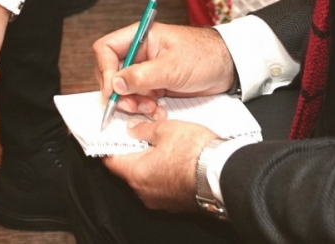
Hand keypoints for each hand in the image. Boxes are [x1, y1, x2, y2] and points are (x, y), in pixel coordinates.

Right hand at [93, 23, 233, 115]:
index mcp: (140, 37)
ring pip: (125, 89)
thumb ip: (142, 76)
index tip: (113, 90)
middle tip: (132, 106)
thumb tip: (115, 84)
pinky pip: (140, 99)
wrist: (229, 68)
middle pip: (112, 72)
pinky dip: (145, 109)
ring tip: (151, 109)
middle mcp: (140, 53)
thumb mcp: (172, 67)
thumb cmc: (205, 56)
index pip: (106, 49)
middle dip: (120, 92)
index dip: (105, 70)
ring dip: (134, 104)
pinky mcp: (156, 85)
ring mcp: (147, 70)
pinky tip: (158, 112)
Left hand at [102, 120, 217, 212]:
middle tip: (140, 135)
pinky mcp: (176, 204)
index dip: (111, 146)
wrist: (224, 174)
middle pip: (128, 170)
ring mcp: (161, 201)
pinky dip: (163, 173)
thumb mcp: (166, 129)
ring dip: (149, 163)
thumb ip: (143, 130)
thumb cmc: (195, 152)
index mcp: (136, 174)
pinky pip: (161, 187)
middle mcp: (145, 192)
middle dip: (133, 153)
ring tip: (162, 145)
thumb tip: (132, 129)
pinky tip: (175, 159)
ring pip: (146, 179)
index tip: (113, 136)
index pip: (111, 161)